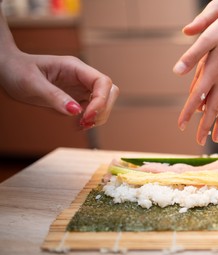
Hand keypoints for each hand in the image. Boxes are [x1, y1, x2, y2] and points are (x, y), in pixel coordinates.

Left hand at [0, 50, 118, 128]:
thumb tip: (76, 111)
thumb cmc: (17, 70)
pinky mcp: (77, 97)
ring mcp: (81, 87)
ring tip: (81, 126)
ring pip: (105, 102)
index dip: (101, 100)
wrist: (9, 70)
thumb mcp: (32, 84)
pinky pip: (93, 109)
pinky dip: (91, 119)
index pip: (103, 82)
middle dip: (103, 109)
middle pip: (110, 92)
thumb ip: (55, 97)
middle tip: (86, 122)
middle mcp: (82, 76)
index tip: (87, 116)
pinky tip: (78, 125)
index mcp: (75, 67)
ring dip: (99, 116)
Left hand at [174, 13, 217, 145]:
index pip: (197, 98)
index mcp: (212, 73)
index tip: (181, 126)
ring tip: (216, 138)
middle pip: (213, 109)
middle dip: (205, 127)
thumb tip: (176, 71)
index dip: (188, 113)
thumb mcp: (207, 38)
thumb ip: (192, 57)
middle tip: (199, 142)